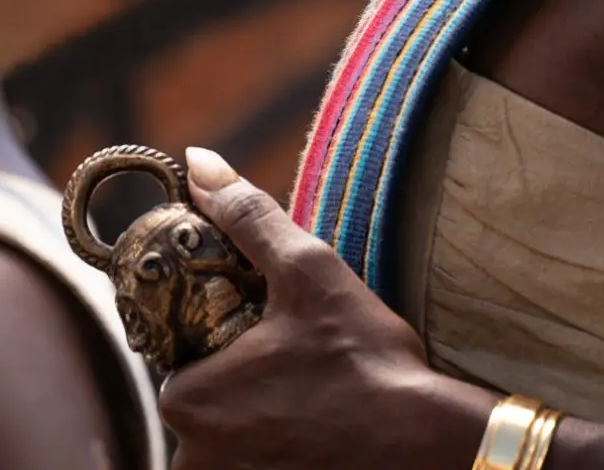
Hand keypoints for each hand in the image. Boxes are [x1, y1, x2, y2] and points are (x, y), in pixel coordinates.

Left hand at [158, 148, 491, 469]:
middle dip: (243, 369)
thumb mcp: (305, 270)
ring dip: (263, 407)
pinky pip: (259, 456)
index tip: (268, 321)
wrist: (423, 443)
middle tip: (301, 354)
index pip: (180, 348)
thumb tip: (198, 163)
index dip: (223, 327)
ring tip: (314, 386)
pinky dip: (282, 437)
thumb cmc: (363, 361)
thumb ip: (245, 215)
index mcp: (185, 401)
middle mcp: (194, 457)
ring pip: (232, 429)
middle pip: (205, 392)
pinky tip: (321, 420)